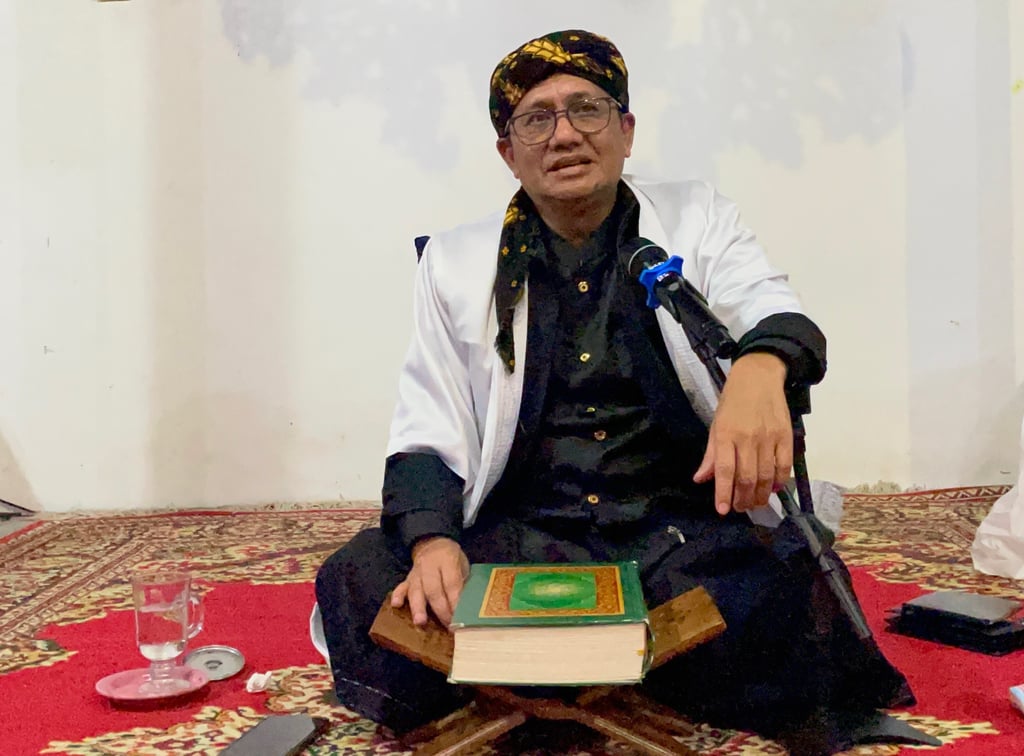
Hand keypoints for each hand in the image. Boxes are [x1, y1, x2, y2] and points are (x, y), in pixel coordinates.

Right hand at [390, 536, 468, 626]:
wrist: (433, 544)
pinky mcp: (407, 578)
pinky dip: (398, 596)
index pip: (451, 582)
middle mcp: (430, 564)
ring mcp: (416, 571)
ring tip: (420, 622)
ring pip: (416, 590)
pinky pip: (401, 586)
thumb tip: (467, 609)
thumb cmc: (452, 560)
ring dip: (418, 607)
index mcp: (447, 558)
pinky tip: (396, 605)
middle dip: (440, 609)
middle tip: (448, 625)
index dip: (455, 601)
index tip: (460, 617)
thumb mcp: (463, 566)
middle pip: (433, 589)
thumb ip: (463, 584)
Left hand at [693, 352, 792, 514]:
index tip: (722, 510)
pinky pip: (785, 466)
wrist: (758, 377)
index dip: (723, 493)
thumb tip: (701, 479)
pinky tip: (773, 488)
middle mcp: (747, 438)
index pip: (724, 470)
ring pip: (766, 476)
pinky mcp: (786, 436)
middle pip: (747, 478)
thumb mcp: (716, 425)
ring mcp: (769, 438)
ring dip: (761, 495)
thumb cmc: (733, 402)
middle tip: (740, 508)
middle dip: (743, 499)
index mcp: (726, 434)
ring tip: (755, 503)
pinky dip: (779, 482)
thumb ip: (711, 455)